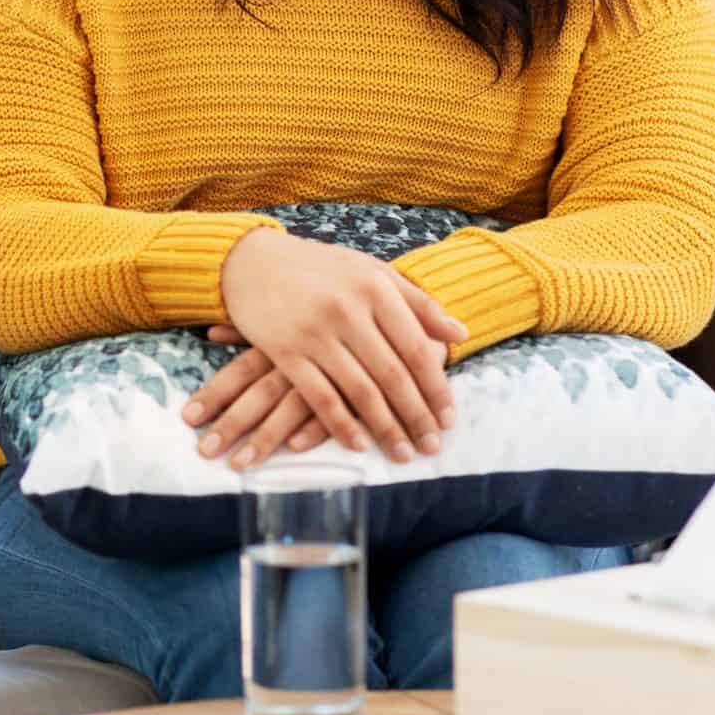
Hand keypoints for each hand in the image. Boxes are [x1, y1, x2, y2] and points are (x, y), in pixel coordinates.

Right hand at [191, 230, 466, 468]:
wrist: (252, 260)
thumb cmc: (320, 268)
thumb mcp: (372, 272)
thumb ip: (418, 302)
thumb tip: (461, 334)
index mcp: (375, 287)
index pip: (415, 347)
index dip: (435, 387)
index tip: (449, 419)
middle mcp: (348, 309)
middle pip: (392, 374)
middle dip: (416, 416)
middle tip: (432, 447)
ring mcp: (315, 331)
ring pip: (359, 390)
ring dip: (385, 428)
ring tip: (403, 454)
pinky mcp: (285, 350)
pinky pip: (319, 396)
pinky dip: (341, 424)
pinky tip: (359, 444)